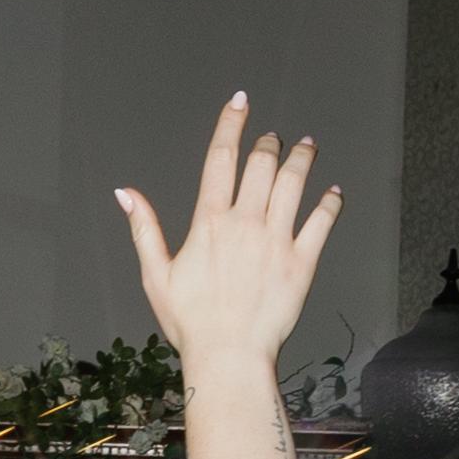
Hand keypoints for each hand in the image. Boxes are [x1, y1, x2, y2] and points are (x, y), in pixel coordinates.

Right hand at [114, 95, 343, 366]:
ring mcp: (277, 240)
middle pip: (262, 164)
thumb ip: (144, 228)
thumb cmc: (190, 323)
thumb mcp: (157, 274)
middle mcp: (245, 222)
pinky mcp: (302, 262)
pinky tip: (334, 192)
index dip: (232, 123)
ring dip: (302, 159)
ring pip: (294, 184)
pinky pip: (321, 222)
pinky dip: (329, 203)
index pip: (221, 157)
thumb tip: (124, 193)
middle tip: (275, 137)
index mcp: (209, 221)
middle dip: (270, 143)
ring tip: (307, 145)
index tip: (241, 101)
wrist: (228, 357)